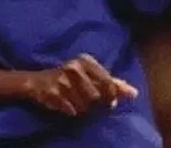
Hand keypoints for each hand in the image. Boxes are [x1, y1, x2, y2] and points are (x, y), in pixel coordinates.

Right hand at [24, 53, 138, 115]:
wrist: (36, 81)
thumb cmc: (69, 78)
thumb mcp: (90, 75)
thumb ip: (112, 83)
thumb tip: (134, 93)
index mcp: (85, 60)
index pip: (108, 83)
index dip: (111, 96)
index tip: (108, 100)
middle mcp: (73, 67)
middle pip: (97, 96)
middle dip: (94, 103)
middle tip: (86, 98)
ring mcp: (62, 80)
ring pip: (85, 106)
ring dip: (82, 108)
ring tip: (73, 99)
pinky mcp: (53, 92)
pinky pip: (72, 110)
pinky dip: (70, 110)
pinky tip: (65, 102)